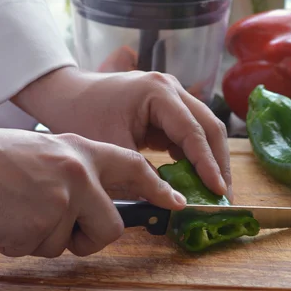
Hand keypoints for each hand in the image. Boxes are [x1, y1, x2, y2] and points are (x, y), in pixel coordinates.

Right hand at [0, 130, 186, 257]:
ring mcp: (61, 200)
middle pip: (111, 228)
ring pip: (70, 244)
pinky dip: (22, 243)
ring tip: (18, 209)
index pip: (133, 167)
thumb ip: (77, 174)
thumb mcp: (45, 154)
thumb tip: (100, 201)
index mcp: (80, 151)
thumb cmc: (0, 162)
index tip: (176, 202)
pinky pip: (41, 250)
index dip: (158, 188)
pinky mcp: (39, 225)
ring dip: (44, 238)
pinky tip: (7, 218)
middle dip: (89, 238)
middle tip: (58, 226)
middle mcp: (78, 174)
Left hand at [13, 62, 232, 200]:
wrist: (66, 95)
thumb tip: (171, 201)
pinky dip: (196, 157)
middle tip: (224, 195)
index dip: (208, 164)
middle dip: (219, 163)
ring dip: (212, 160)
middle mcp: (172, 89)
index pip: (193, 132)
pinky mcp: (168, 110)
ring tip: (215, 191)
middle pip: (210, 127)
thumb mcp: (112, 148)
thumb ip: (143, 174)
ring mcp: (173, 97)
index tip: (218, 190)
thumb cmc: (82, 114)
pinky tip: (197, 180)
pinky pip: (190, 134)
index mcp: (159, 92)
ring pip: (205, 130)